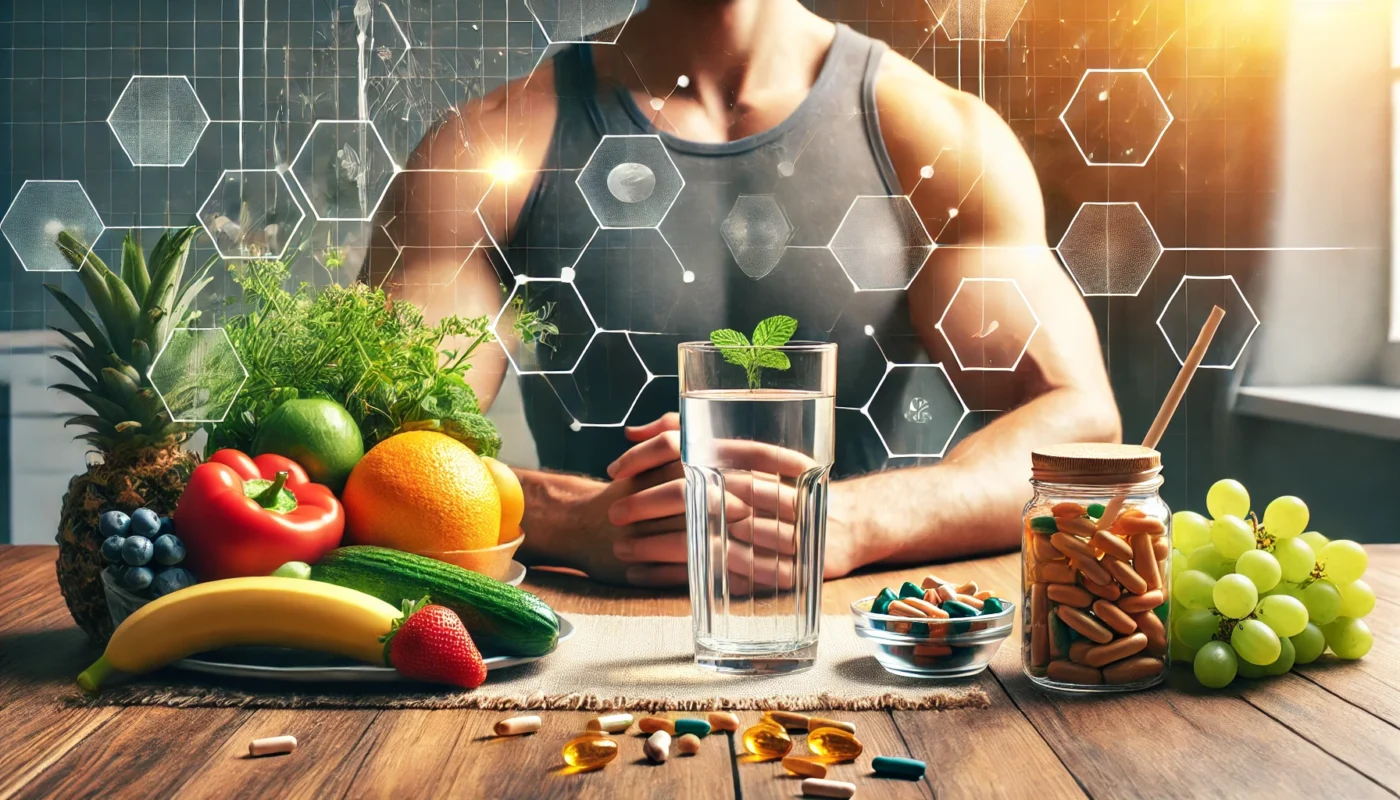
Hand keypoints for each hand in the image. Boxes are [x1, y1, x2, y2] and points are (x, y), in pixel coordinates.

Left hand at [606, 413, 828, 590]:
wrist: (841, 527)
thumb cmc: (778, 485)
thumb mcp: (740, 453)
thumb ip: (686, 435)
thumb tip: (631, 431)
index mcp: (749, 457)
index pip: (690, 446)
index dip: (647, 455)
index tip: (615, 469)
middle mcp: (759, 492)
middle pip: (692, 494)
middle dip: (646, 503)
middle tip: (613, 511)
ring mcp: (763, 534)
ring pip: (699, 540)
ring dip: (653, 546)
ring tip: (619, 549)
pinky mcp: (766, 572)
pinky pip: (709, 578)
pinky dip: (670, 577)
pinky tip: (640, 575)